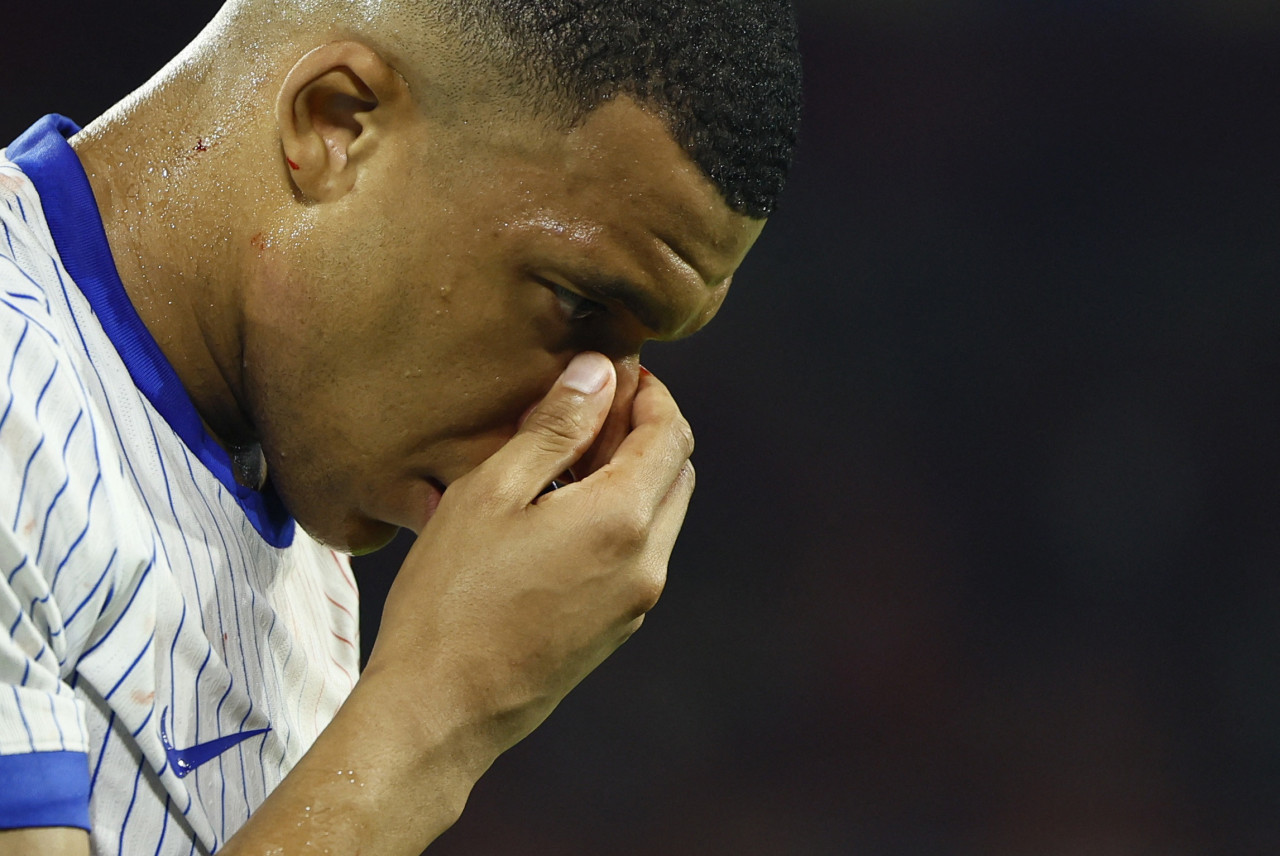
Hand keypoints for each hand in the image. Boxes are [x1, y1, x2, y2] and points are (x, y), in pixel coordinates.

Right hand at [364, 351, 695, 752]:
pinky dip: (618, 517)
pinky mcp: (617, 628)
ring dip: (632, 475)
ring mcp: (636, 601)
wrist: (441, 707)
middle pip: (676, 472)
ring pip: (660, 514)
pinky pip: (638, 553)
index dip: (649, 392)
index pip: (670, 433)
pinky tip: (560, 512)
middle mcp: (647, 562)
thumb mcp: (492, 491)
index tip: (614, 372)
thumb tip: (600, 373)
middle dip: (645, 430)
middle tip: (587, 409)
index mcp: (623, 519)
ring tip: (564, 459)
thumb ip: (555, 428)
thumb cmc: (452, 595)